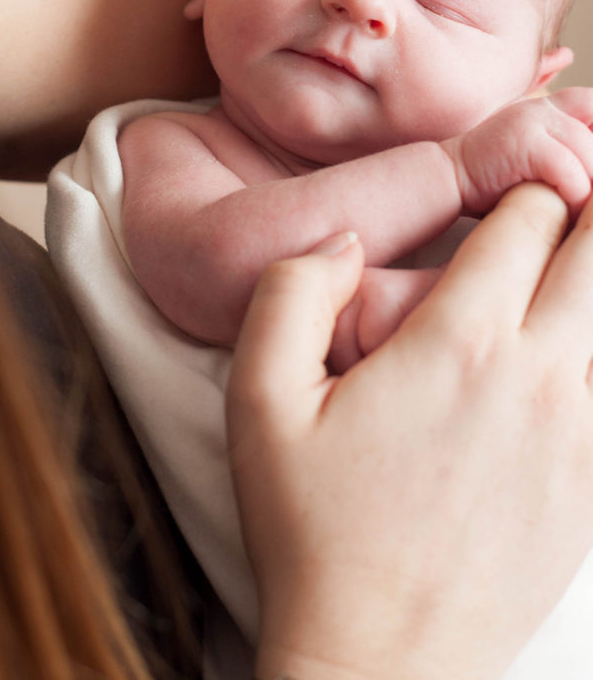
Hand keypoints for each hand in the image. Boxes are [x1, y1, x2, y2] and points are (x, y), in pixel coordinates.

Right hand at [228, 185, 592, 679]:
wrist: (382, 663)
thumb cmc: (313, 531)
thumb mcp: (257, 403)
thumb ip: (291, 291)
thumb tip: (341, 240)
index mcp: (456, 344)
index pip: (529, 215)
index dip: (523, 184)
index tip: (508, 184)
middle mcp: (538, 377)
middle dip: (590, 203)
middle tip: (572, 189)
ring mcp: (582, 434)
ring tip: (575, 262)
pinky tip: (576, 344)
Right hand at [442, 87, 592, 214]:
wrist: (448, 179)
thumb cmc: (497, 182)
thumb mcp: (540, 162)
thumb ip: (571, 160)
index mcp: (552, 108)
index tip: (591, 175)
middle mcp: (545, 106)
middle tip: (591, 202)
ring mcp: (533, 119)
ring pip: (588, 151)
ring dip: (590, 189)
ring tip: (581, 213)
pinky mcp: (522, 140)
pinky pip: (567, 168)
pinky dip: (574, 194)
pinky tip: (566, 210)